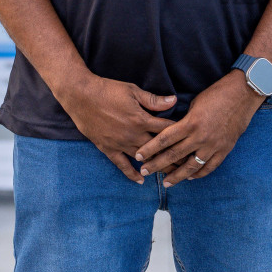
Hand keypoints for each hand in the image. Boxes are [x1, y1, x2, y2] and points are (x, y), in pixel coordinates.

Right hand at [58, 74, 177, 182]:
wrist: (81, 96)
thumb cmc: (108, 90)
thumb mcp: (133, 91)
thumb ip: (154, 100)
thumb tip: (174, 100)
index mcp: (141, 119)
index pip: (166, 130)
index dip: (180, 135)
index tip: (191, 141)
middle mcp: (133, 135)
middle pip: (158, 149)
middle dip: (173, 156)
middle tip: (187, 165)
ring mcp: (120, 143)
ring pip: (143, 160)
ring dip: (156, 167)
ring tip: (171, 175)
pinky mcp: (108, 148)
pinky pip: (121, 165)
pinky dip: (131, 174)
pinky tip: (140, 181)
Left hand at [134, 69, 262, 186]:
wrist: (244, 93)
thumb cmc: (218, 93)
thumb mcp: (195, 103)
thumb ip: (185, 120)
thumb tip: (173, 131)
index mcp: (191, 123)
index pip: (165, 139)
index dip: (150, 148)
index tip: (139, 155)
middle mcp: (200, 137)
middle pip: (174, 155)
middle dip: (157, 165)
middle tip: (144, 172)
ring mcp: (213, 145)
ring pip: (191, 166)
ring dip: (176, 176)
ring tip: (166, 182)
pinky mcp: (224, 149)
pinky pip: (209, 167)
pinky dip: (199, 174)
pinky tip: (190, 177)